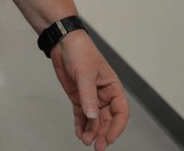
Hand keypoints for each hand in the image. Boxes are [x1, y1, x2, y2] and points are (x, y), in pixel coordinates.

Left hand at [50, 31, 128, 150]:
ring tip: (86, 141)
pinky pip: (81, 115)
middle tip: (96, 146)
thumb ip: (88, 95)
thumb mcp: (85, 73)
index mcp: (112, 87)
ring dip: (91, 131)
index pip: (120, 111)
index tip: (109, 138)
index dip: (117, 126)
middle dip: (102, 133)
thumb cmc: (80, 51)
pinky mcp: (78, 97)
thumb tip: (92, 116)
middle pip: (107, 119)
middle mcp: (103, 94)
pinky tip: (79, 133)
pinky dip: (81, 125)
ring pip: (94, 119)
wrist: (63, 43)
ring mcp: (90, 97)